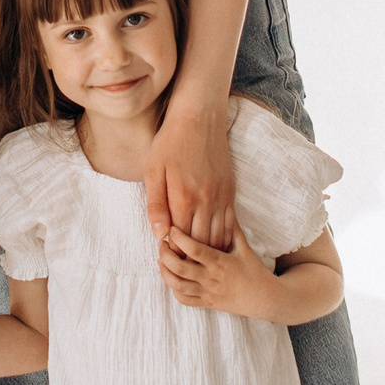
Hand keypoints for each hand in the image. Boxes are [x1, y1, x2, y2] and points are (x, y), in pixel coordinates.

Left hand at [144, 96, 236, 248]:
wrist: (199, 119)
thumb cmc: (170, 143)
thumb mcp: (153, 172)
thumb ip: (156, 205)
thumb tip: (158, 234)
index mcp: (184, 198)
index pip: (180, 239)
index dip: (173, 253)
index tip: (166, 259)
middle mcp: (206, 201)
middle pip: (201, 243)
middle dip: (191, 257)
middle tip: (182, 265)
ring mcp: (222, 198)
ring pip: (219, 238)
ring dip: (208, 252)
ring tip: (197, 259)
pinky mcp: (231, 193)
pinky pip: (231, 225)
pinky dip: (223, 239)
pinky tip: (215, 246)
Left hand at [159, 225, 282, 319]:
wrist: (265, 299)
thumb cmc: (255, 270)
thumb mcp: (245, 247)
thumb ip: (232, 228)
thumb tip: (226, 206)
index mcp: (221, 262)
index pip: (194, 249)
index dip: (179, 238)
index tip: (171, 228)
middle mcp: (212, 278)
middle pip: (180, 267)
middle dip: (165, 254)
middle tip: (162, 242)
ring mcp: (208, 293)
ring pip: (178, 285)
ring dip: (165, 271)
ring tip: (161, 258)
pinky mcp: (206, 303)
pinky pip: (184, 300)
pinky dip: (173, 289)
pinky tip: (170, 276)